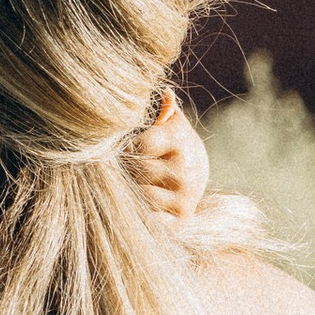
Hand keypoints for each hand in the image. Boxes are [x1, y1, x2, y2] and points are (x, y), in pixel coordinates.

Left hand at [132, 88, 209, 225]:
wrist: (197, 176)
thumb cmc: (174, 144)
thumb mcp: (171, 123)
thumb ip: (164, 109)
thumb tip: (165, 92)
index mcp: (181, 142)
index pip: (139, 147)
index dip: (125, 149)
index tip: (123, 151)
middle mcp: (186, 171)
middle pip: (138, 172)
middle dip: (124, 171)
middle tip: (118, 170)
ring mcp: (184, 197)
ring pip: (142, 197)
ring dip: (129, 192)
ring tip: (125, 185)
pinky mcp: (181, 220)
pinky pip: (153, 222)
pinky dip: (141, 216)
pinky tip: (135, 206)